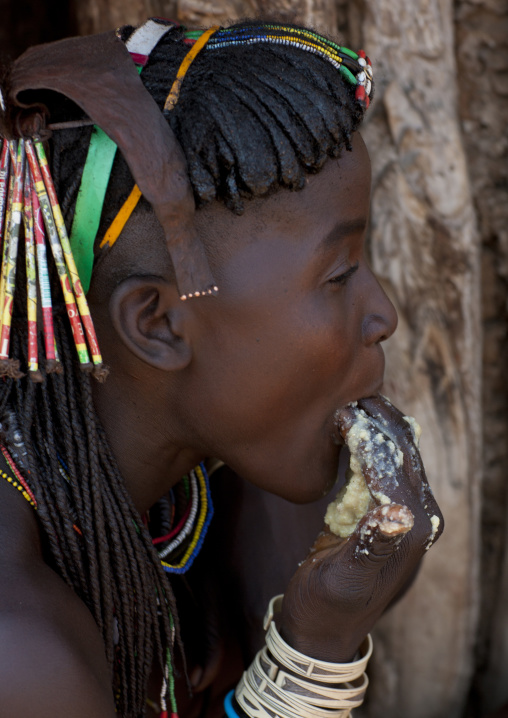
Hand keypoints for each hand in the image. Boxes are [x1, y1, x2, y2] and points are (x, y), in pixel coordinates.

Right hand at [279, 394, 443, 662]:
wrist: (322, 630)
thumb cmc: (327, 605)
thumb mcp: (347, 579)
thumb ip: (373, 546)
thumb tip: (399, 513)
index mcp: (411, 529)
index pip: (394, 465)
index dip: (369, 434)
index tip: (340, 411)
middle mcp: (418, 518)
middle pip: (405, 453)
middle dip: (379, 421)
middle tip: (349, 396)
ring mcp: (407, 516)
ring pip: (401, 456)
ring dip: (379, 428)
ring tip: (352, 404)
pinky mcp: (391, 514)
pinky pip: (388, 468)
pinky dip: (374, 445)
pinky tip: (355, 432)